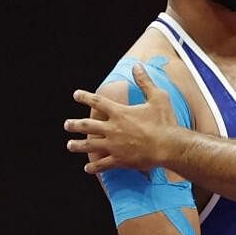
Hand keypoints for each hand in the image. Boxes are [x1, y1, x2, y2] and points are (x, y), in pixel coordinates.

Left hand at [64, 63, 178, 172]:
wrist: (169, 146)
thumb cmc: (165, 122)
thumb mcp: (157, 97)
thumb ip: (145, 82)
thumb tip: (136, 66)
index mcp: (120, 113)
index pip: (97, 102)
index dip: (85, 97)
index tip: (76, 95)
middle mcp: (113, 129)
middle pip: (87, 125)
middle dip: (74, 125)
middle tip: (66, 125)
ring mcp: (114, 145)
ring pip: (90, 145)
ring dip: (78, 145)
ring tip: (70, 145)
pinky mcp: (120, 160)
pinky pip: (103, 164)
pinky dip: (94, 167)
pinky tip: (88, 168)